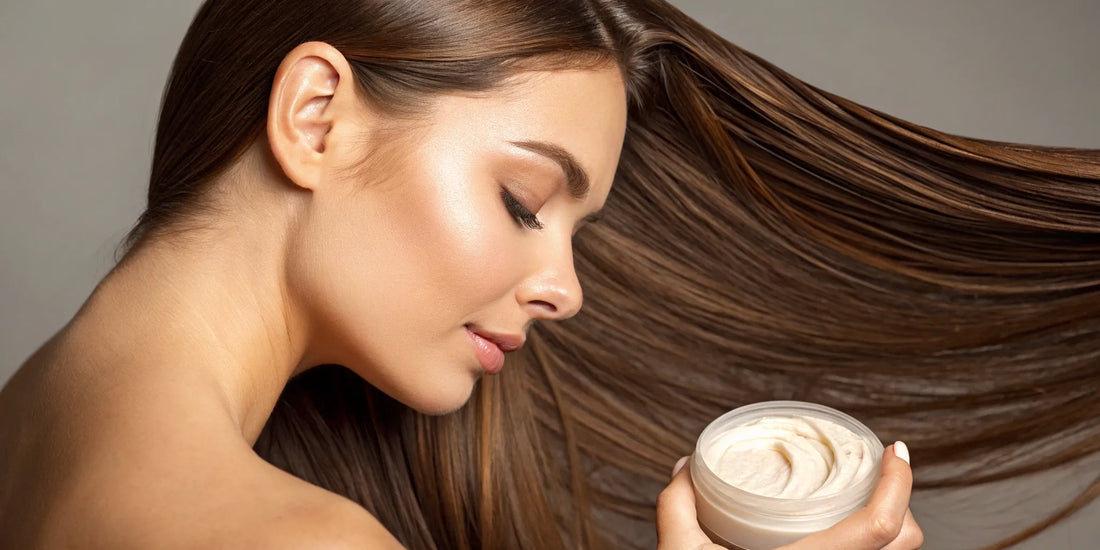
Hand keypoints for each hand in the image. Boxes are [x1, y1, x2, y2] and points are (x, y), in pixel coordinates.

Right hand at [655, 443, 922, 549]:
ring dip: (889, 527)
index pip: (879, 526)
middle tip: (877, 473)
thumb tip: (686, 467)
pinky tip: (848, 534)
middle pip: (906, 542)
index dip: (899, 484)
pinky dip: (871, 548)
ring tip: (864, 502)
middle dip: (902, 500)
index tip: (894, 450)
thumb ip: (679, 508)